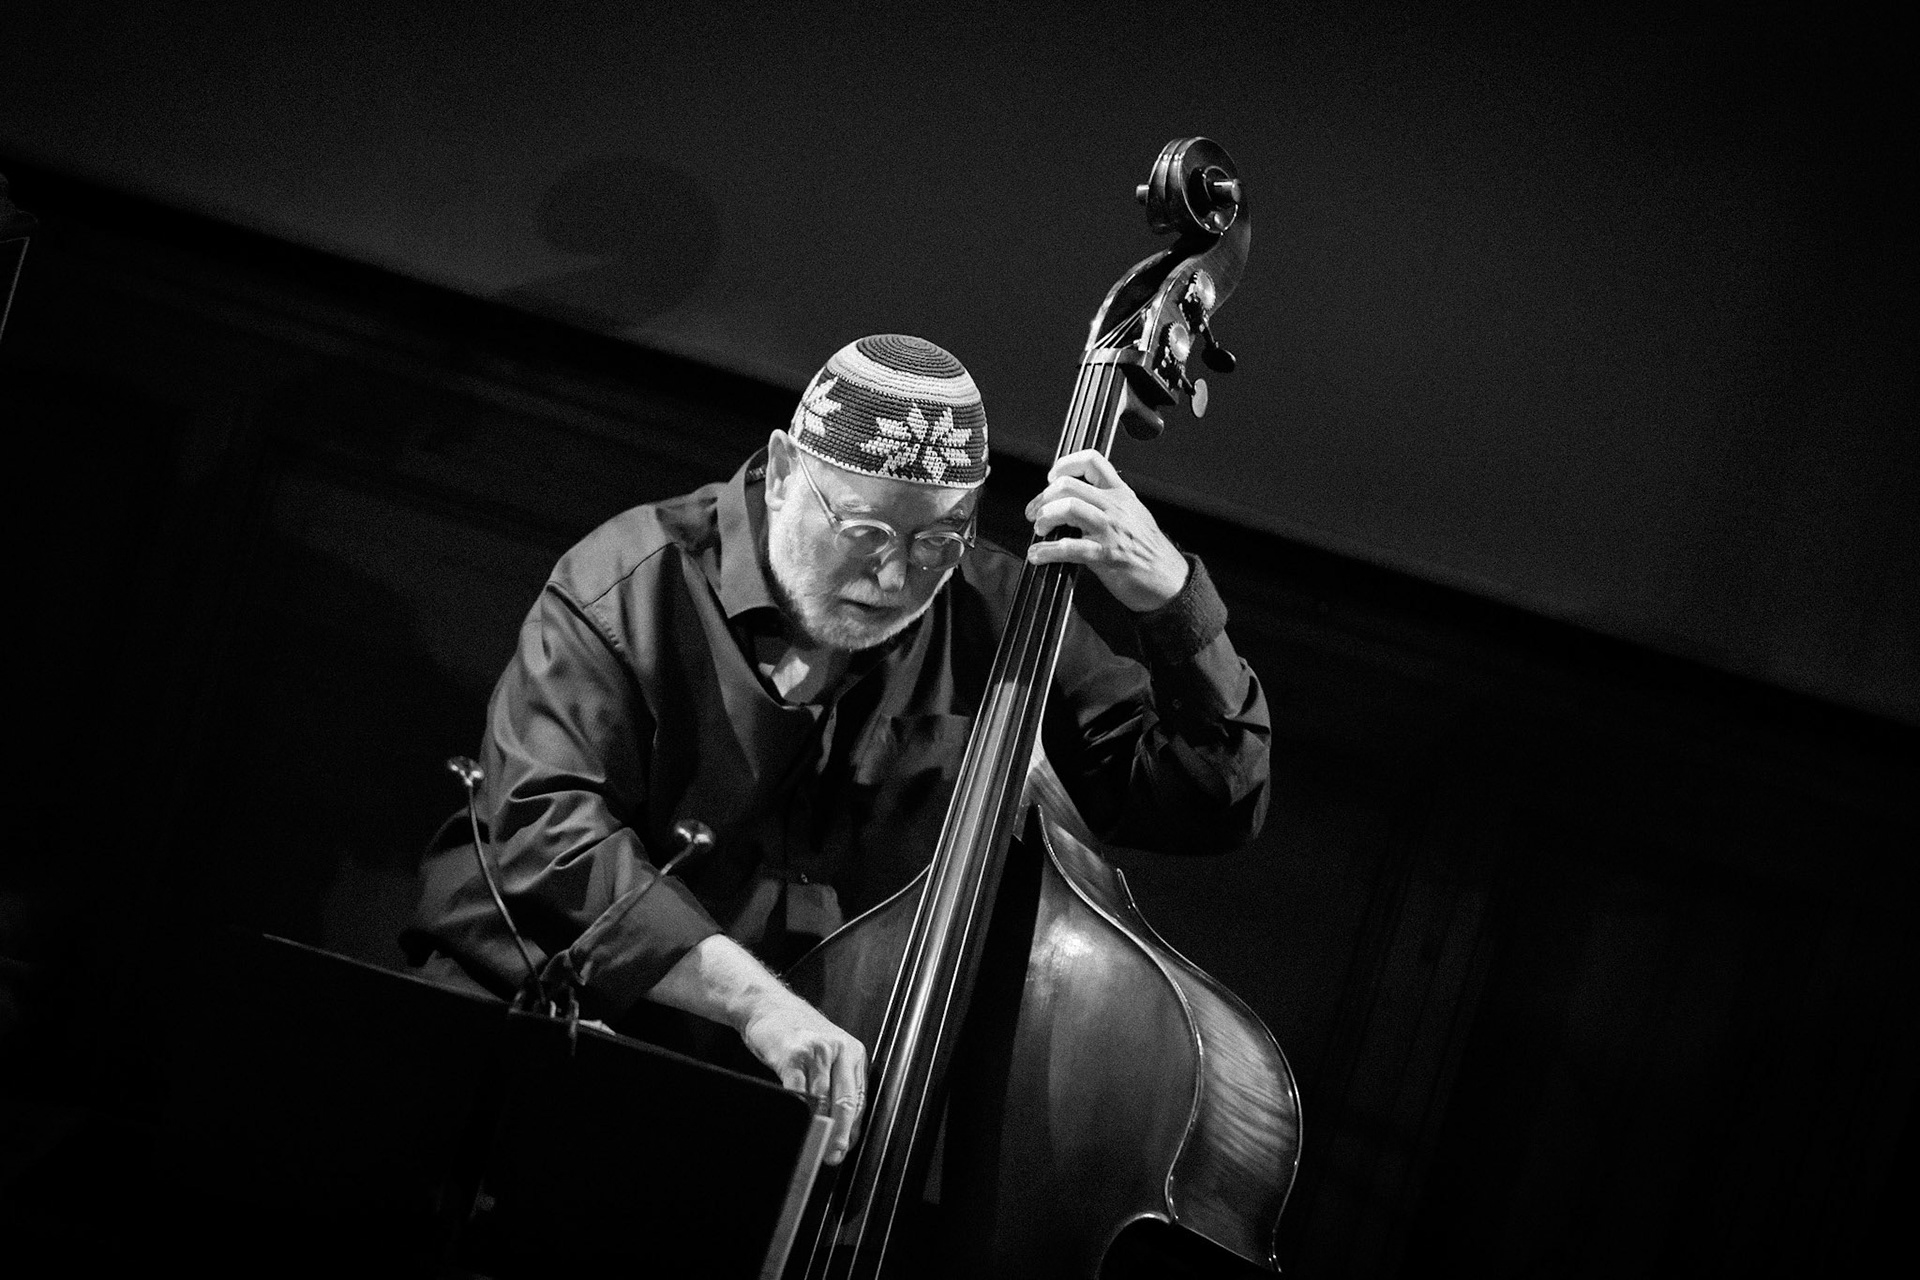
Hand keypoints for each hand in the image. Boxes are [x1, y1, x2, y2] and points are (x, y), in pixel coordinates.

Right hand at [647, 935, 867, 1164]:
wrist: (766, 1005)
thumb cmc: (796, 1031)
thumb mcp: (827, 1052)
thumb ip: (837, 1083)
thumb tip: (842, 1128)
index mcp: (853, 1052)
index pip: (859, 1098)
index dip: (853, 1128)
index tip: (845, 1148)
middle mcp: (838, 1050)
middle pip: (844, 1102)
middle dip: (839, 1134)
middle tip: (832, 1155)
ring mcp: (815, 1052)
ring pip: (821, 1101)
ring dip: (818, 1129)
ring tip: (813, 1147)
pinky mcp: (791, 1056)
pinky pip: (797, 1092)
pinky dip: (798, 1111)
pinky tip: (796, 1123)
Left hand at [1024, 449, 1187, 611]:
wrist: (1170, 579)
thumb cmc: (1148, 551)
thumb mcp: (1133, 515)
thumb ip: (1107, 504)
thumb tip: (1071, 501)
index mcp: (1121, 494)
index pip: (1092, 461)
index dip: (1065, 465)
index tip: (1051, 478)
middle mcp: (1115, 507)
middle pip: (1069, 485)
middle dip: (1043, 498)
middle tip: (1035, 512)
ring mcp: (1111, 530)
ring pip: (1068, 508)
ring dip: (1045, 518)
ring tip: (1040, 530)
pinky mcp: (1107, 555)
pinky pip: (1070, 547)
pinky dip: (1047, 551)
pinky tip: (1038, 556)